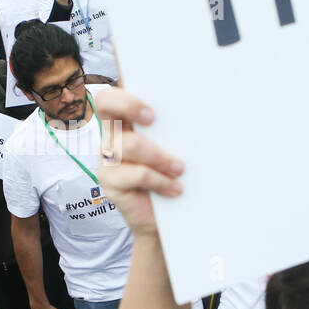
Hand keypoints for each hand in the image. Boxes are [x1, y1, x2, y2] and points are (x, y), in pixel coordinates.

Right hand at [94, 86, 182, 236]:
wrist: (165, 218)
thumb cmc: (173, 176)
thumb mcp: (175, 147)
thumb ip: (175, 129)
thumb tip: (203, 109)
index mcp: (128, 120)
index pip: (116, 92)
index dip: (124, 90)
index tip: (152, 105)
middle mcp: (113, 134)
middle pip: (105, 103)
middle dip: (129, 104)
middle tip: (153, 118)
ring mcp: (108, 157)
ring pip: (127, 145)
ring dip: (158, 156)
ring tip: (180, 169)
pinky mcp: (109, 181)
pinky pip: (135, 174)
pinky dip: (159, 180)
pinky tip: (175, 188)